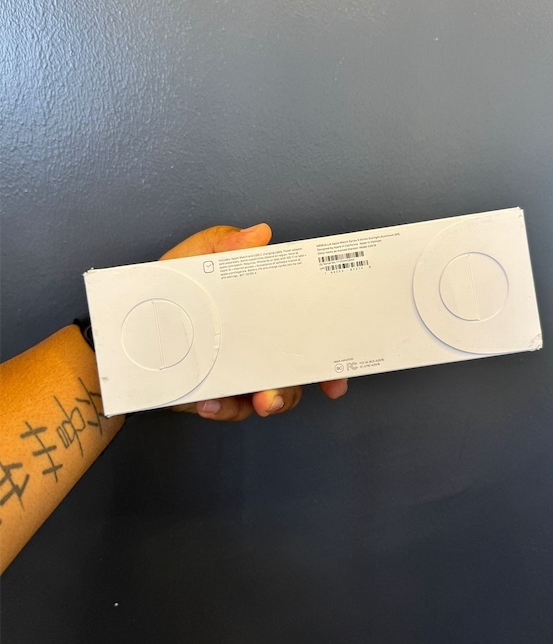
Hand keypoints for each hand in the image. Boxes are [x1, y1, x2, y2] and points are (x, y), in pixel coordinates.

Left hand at [160, 223, 347, 420]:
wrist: (124, 330)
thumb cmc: (165, 291)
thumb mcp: (193, 259)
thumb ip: (222, 243)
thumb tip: (259, 234)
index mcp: (261, 313)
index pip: (304, 330)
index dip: (326, 350)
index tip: (337, 371)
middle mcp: (258, 347)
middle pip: (295, 372)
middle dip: (296, 388)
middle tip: (281, 394)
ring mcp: (239, 374)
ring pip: (270, 397)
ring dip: (268, 401)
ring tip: (257, 401)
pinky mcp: (216, 395)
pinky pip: (231, 410)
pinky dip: (225, 408)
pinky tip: (210, 401)